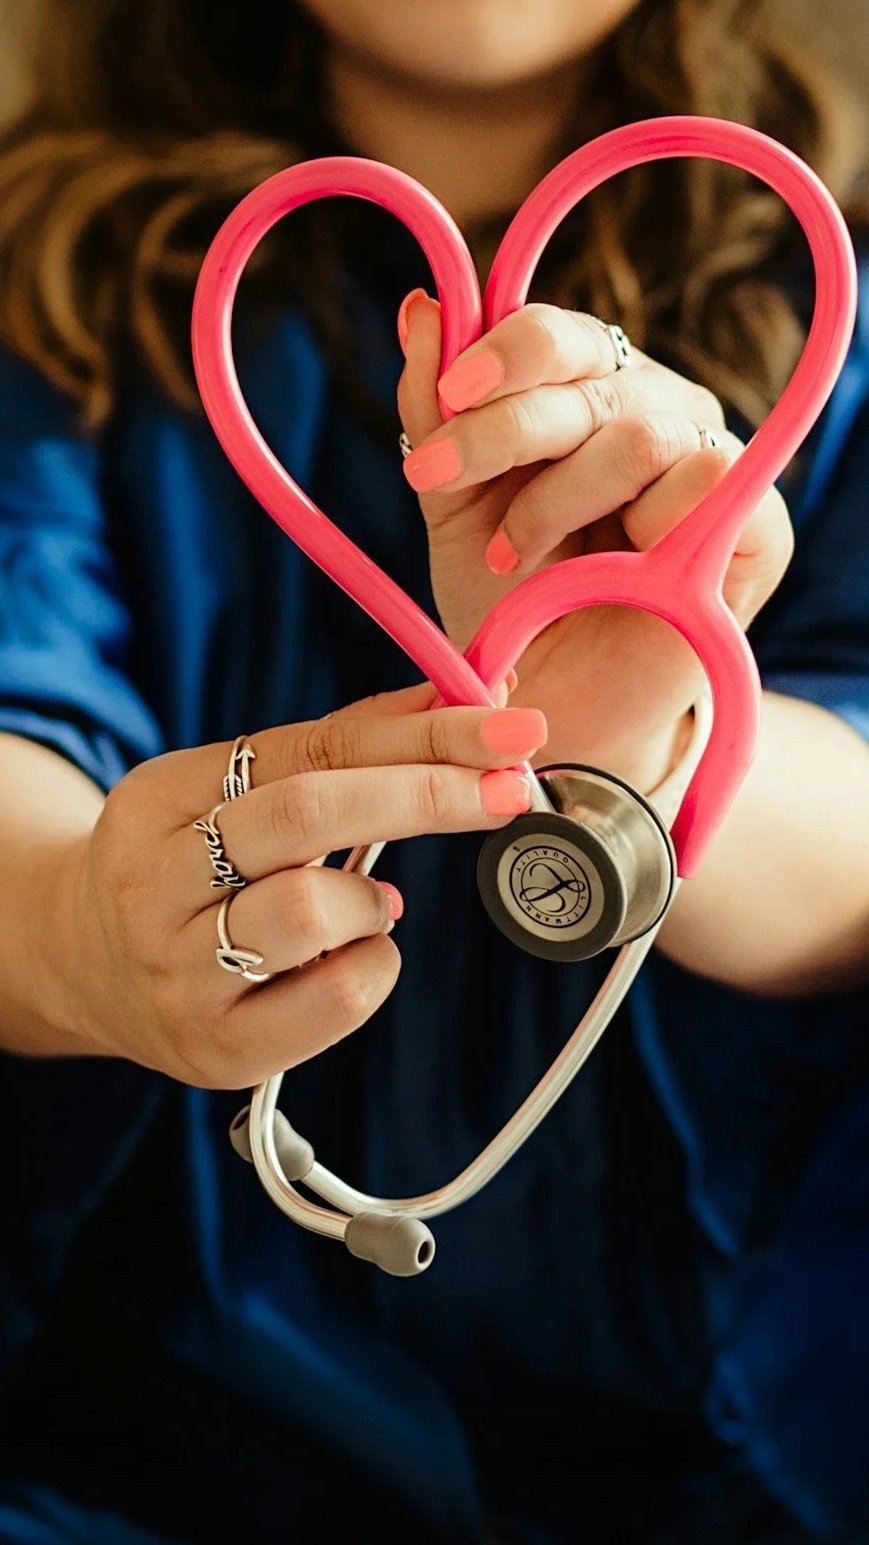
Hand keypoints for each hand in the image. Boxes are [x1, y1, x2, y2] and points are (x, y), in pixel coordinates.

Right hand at [58, 686, 545, 1087]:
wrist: (86, 968)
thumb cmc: (191, 867)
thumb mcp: (233, 793)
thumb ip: (338, 748)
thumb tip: (459, 697)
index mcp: (158, 799)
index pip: (306, 748)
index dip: (418, 734)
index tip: (506, 727)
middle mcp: (154, 884)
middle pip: (305, 815)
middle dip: (426, 794)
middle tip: (509, 788)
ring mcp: (179, 974)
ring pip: (312, 911)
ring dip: (373, 899)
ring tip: (369, 903)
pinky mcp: (217, 1049)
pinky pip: (334, 1001)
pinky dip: (374, 966)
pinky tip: (354, 955)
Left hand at [398, 296, 793, 791]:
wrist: (554, 706)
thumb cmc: (511, 603)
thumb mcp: (454, 507)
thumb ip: (435, 412)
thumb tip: (422, 308)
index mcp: (587, 392)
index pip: (556, 334)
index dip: (502, 352)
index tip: (445, 399)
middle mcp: (653, 410)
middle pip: (589, 373)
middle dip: (501, 428)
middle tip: (436, 480)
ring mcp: (709, 461)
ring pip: (640, 431)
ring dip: (558, 499)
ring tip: (513, 557)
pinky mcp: (756, 525)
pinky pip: (708, 481)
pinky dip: (641, 527)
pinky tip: (606, 572)